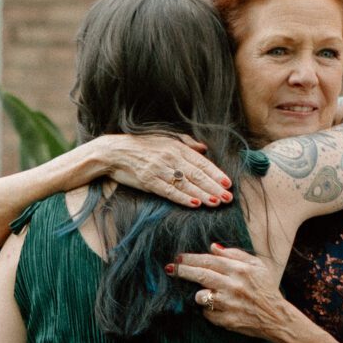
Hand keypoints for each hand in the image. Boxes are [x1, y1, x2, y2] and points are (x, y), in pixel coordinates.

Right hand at [93, 134, 231, 206]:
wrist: (114, 151)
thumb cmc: (141, 146)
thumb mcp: (165, 139)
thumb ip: (186, 143)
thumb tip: (204, 148)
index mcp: (176, 147)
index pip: (201, 162)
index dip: (215, 173)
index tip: (228, 183)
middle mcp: (170, 157)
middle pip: (196, 175)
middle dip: (214, 187)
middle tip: (228, 197)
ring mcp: (159, 169)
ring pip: (185, 184)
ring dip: (203, 194)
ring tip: (216, 203)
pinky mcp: (148, 181)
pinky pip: (169, 191)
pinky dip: (183, 198)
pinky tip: (195, 204)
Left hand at [173, 244, 295, 342]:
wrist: (276, 317)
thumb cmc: (266, 288)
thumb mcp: (257, 266)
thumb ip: (235, 254)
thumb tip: (212, 248)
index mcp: (240, 270)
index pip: (209, 261)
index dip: (191, 259)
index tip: (179, 257)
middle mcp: (233, 286)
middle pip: (200, 276)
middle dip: (182, 271)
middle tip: (170, 269)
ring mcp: (229, 304)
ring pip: (201, 296)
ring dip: (198, 294)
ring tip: (206, 293)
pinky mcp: (226, 320)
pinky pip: (207, 313)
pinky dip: (207, 310)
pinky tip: (216, 308)